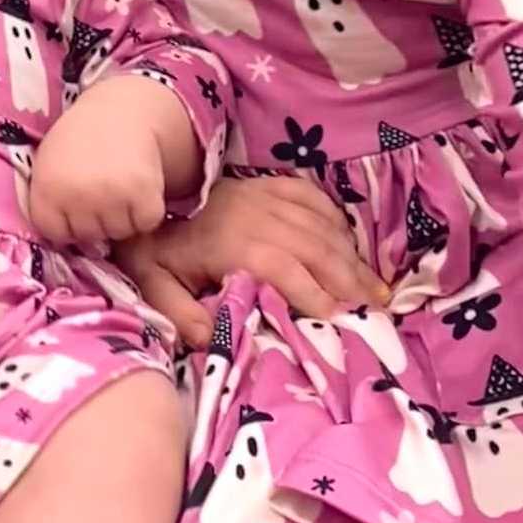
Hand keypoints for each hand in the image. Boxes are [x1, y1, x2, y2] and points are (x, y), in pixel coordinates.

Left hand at [29, 93, 168, 246]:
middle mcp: (76, 196)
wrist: (121, 110)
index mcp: (47, 189)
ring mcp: (111, 197)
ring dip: (123, 215)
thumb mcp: (48, 165)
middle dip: (97, 218)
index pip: (57, 235)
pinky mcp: (144, 195)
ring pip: (119, 233)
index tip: (75, 197)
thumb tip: (66, 247)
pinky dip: (147, 209)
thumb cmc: (80, 141)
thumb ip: (50, 204)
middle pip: (90, 236)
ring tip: (119, 182)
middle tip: (102, 184)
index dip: (69, 220)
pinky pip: (146, 223)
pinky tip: (138, 183)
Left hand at [116, 174, 389, 346]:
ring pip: (319, 224)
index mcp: (230, 243)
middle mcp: (254, 215)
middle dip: (347, 279)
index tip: (339, 320)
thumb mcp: (154, 284)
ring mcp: (262, 195)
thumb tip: (210, 339)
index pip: (282, 268)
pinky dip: (335, 218)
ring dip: (350, 255)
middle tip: (375, 310)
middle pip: (313, 246)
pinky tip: (351, 243)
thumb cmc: (155, 250)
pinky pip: (310, 196)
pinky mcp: (265, 183)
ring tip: (376, 287)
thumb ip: (180, 313)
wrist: (146, 196)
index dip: (312, 293)